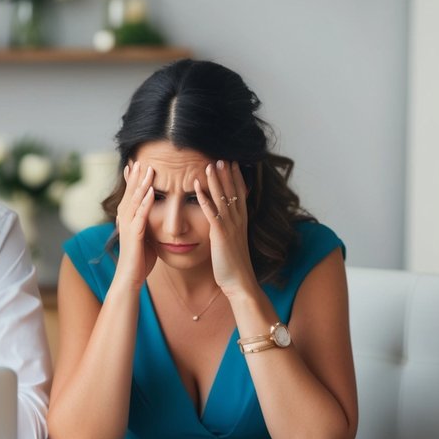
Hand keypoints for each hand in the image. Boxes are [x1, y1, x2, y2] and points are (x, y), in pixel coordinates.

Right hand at [114, 161, 156, 289]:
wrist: (129, 280)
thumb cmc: (138, 262)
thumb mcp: (144, 239)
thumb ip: (146, 226)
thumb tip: (154, 219)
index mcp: (128, 221)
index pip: (130, 196)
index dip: (133, 180)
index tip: (136, 164)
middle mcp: (125, 221)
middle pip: (130, 194)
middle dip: (134, 176)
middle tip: (138, 158)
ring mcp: (128, 227)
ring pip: (134, 201)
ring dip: (140, 184)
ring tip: (146, 168)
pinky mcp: (134, 236)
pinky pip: (140, 216)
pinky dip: (145, 203)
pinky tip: (150, 192)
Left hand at [195, 160, 255, 293]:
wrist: (240, 283)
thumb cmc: (234, 267)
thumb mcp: (233, 244)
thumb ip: (229, 230)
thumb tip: (224, 225)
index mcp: (241, 222)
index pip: (240, 194)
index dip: (236, 178)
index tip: (232, 163)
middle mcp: (238, 221)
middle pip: (233, 191)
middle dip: (227, 173)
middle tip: (222, 156)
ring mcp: (230, 226)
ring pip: (223, 197)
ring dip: (216, 180)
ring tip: (210, 164)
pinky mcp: (221, 235)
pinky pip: (212, 212)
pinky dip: (204, 198)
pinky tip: (197, 187)